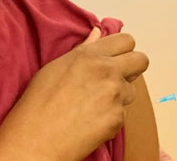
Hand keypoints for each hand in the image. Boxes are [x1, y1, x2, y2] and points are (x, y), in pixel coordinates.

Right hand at [0, 27, 149, 160]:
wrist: (35, 141)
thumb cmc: (38, 104)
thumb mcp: (56, 67)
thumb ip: (84, 49)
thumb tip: (98, 33)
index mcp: (90, 56)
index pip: (126, 41)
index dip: (121, 50)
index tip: (115, 57)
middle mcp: (107, 71)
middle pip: (141, 61)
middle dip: (132, 68)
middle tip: (115, 78)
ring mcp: (115, 95)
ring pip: (132, 90)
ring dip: (120, 96)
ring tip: (94, 104)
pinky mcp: (118, 118)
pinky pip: (124, 113)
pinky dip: (112, 117)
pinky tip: (92, 120)